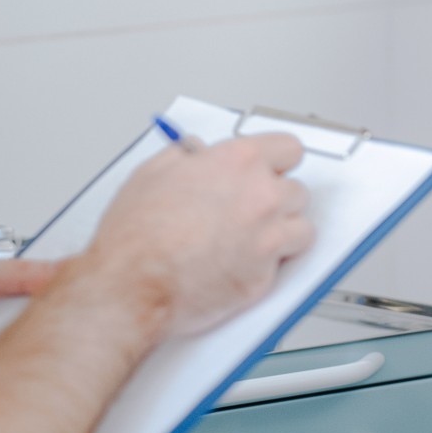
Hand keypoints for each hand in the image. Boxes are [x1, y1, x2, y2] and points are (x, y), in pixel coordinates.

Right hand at [81, 131, 315, 337]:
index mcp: (237, 162)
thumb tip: (196, 153)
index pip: (288, 148)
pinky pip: (286, 263)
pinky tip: (248, 262)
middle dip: (276, 200)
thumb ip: (185, 156)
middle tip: (251, 211)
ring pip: (301, 226)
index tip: (273, 170)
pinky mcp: (265, 274)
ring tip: (254, 240)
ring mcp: (267, 235)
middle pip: (297, 190)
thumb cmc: (136, 236)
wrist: (131, 284)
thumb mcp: (152, 172)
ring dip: (283, 231)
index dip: (278, 161)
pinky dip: (272, 264)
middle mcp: (261, 195)